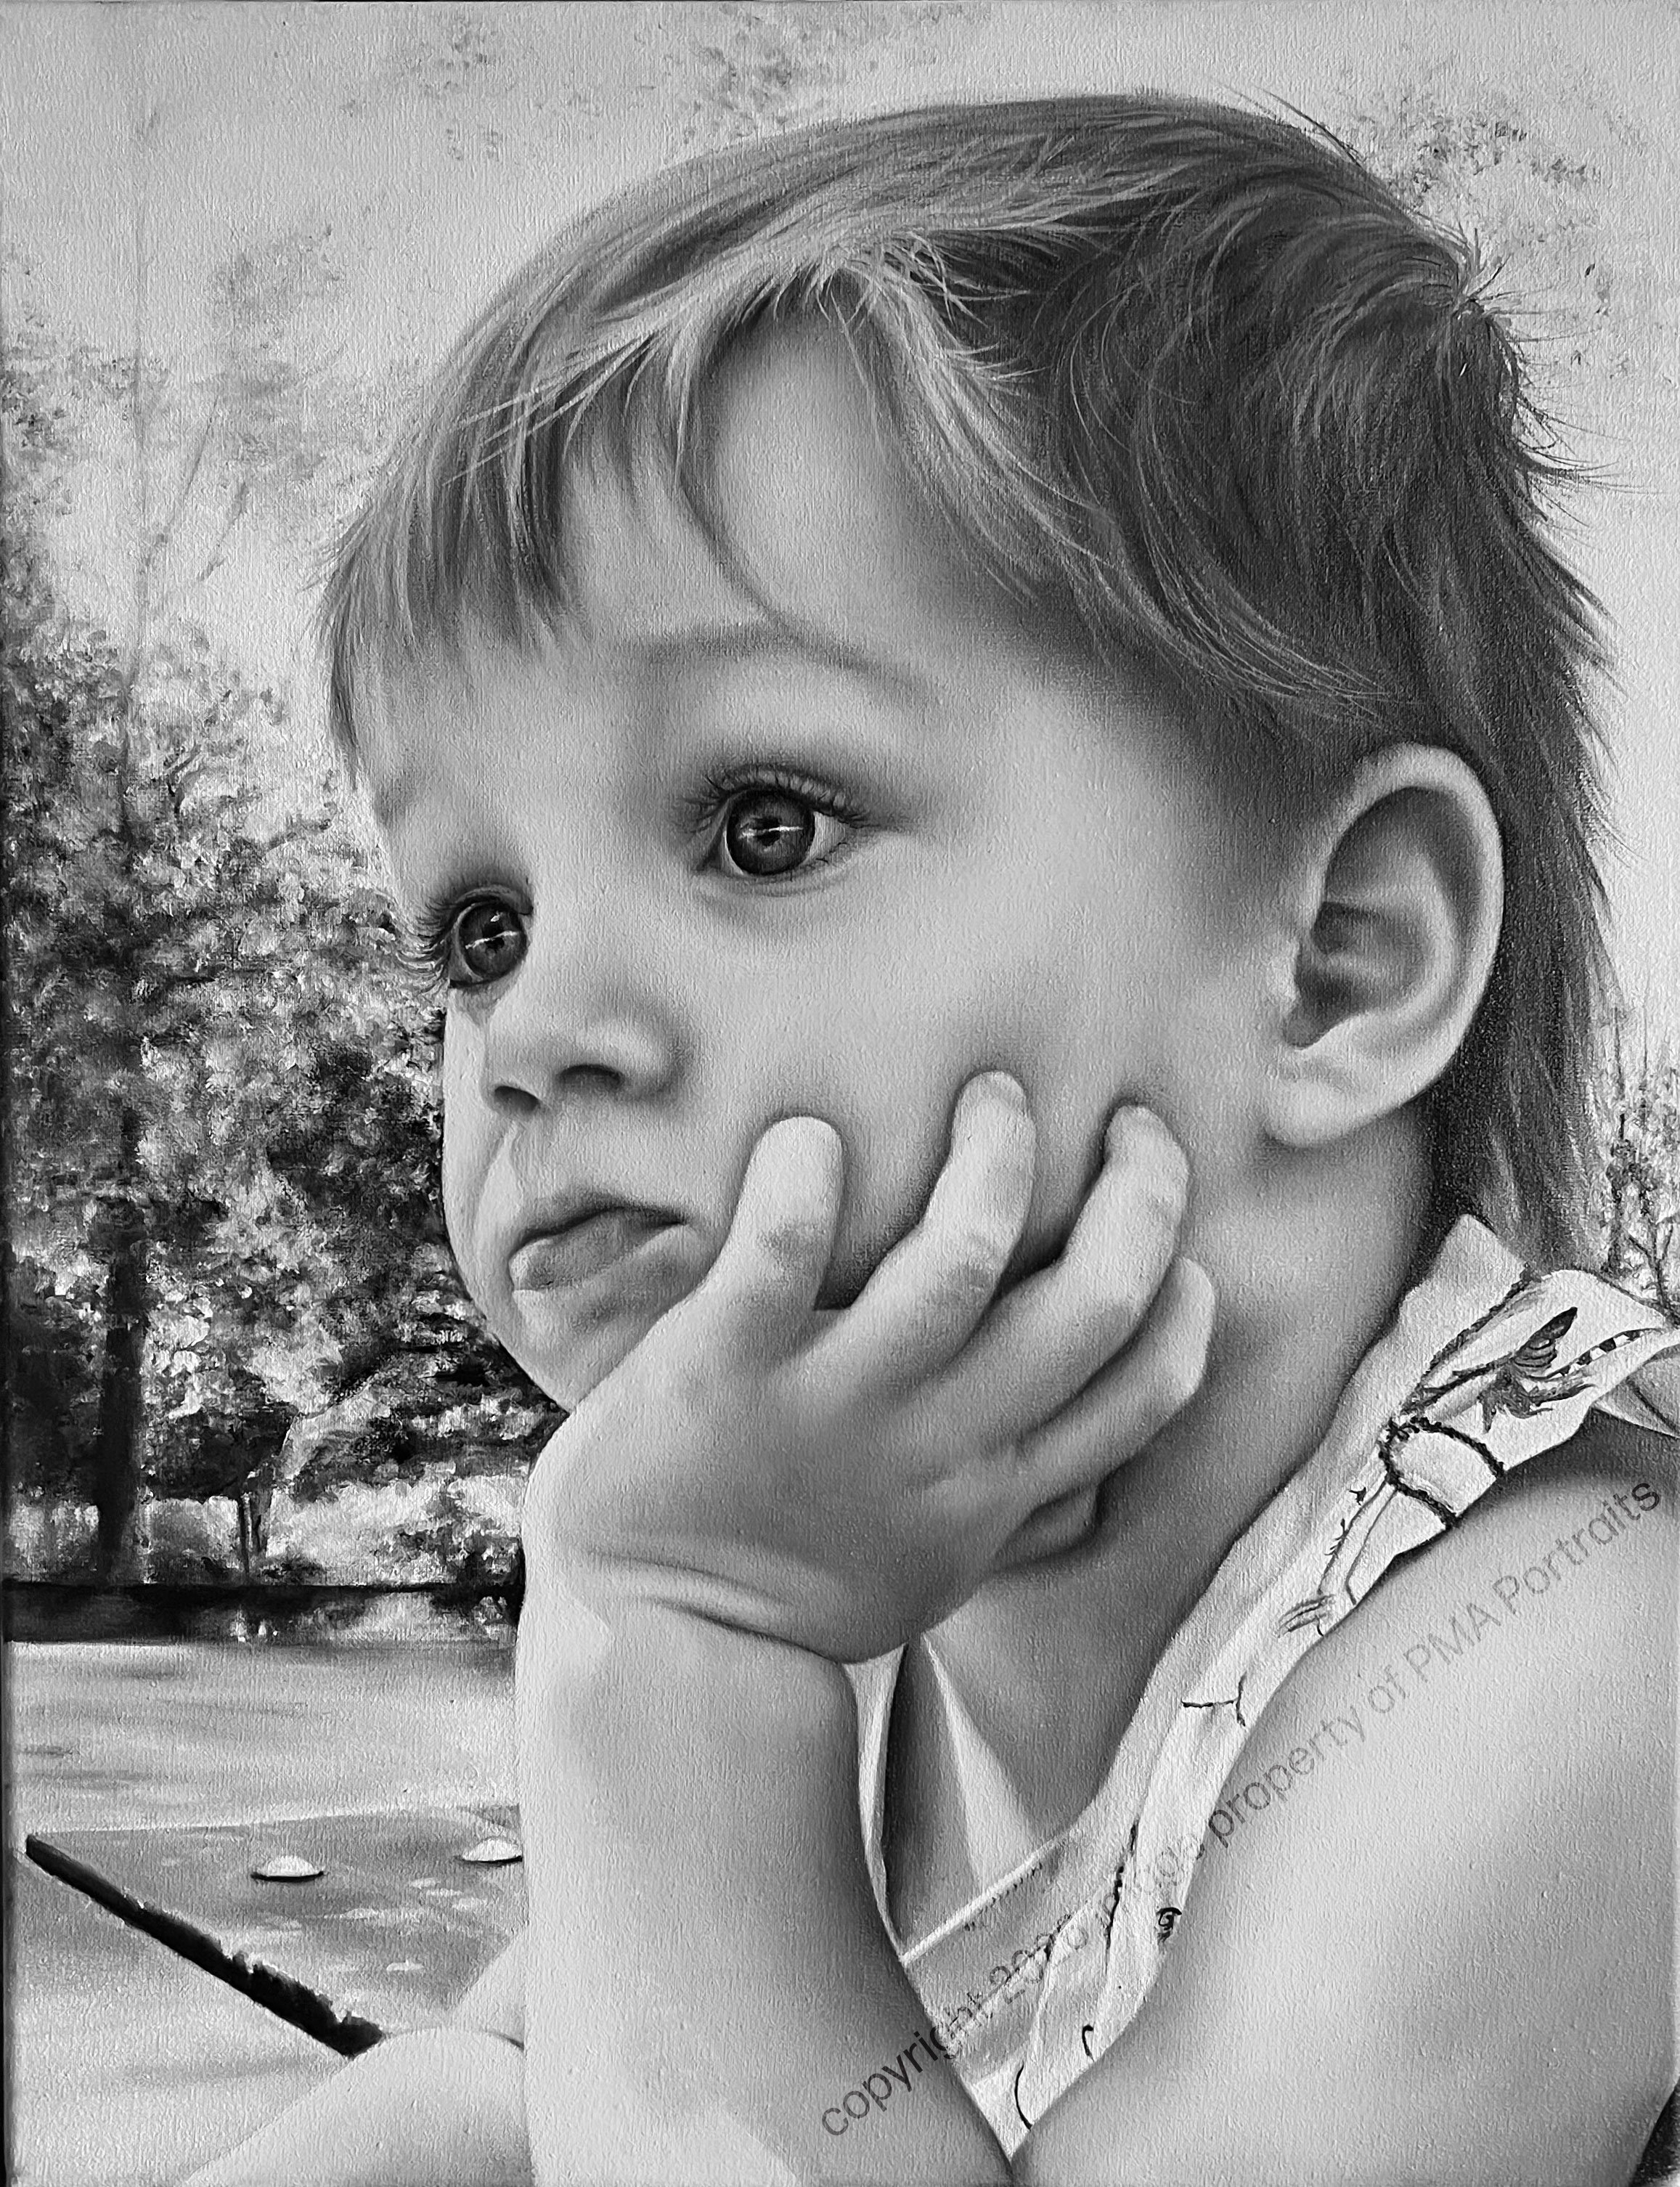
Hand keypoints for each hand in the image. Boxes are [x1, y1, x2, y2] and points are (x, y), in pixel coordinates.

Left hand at [520, 1074, 1213, 1660]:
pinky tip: (806, 1135)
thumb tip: (1090, 1457)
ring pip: (957, 1257)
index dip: (1185, 1297)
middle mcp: (939, 1441)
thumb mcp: (939, 1560)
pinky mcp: (723, 1368)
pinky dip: (801, 1177)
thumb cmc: (797, 1594)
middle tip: (1123, 1121)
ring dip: (993, 1157)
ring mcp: (835, 1403)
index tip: (1176, 1236)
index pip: (1148, 1388)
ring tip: (989, 1098)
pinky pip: (780, 1251)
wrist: (657, 1661)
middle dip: (1139, 1191)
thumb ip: (1016, 1500)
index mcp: (996, 1485)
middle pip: (1093, 1303)